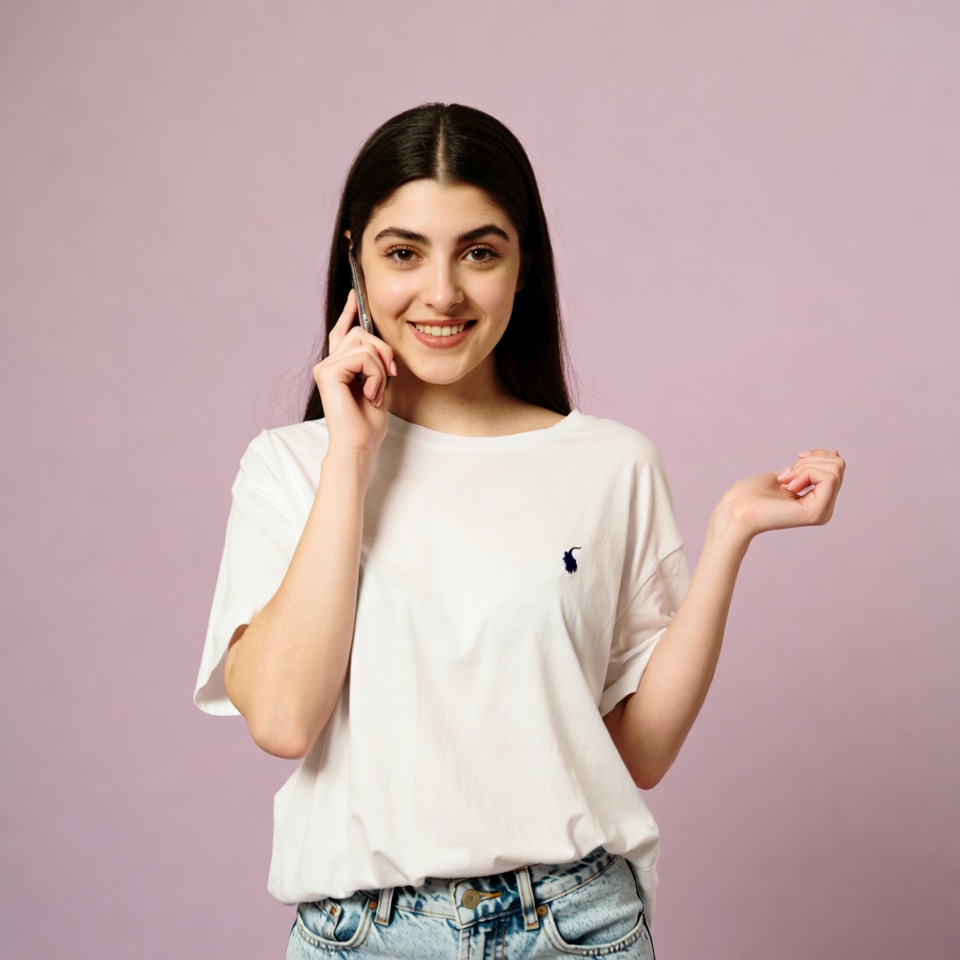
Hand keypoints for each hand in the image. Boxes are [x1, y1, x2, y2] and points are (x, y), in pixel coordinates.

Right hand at [312, 290, 397, 455]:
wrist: (359, 445)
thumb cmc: (368, 424)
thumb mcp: (378, 385)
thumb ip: (376, 362)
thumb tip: (381, 343)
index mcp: (339, 366)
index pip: (342, 332)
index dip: (349, 312)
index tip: (356, 294)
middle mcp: (328, 364)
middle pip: (361, 333)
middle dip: (383, 352)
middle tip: (390, 376)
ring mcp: (325, 367)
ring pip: (365, 344)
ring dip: (381, 368)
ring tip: (375, 392)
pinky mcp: (327, 372)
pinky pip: (364, 358)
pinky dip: (376, 376)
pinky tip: (370, 395)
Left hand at [713, 449, 845, 542]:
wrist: (735, 511)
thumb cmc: (751, 494)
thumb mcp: (786, 474)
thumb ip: (808, 469)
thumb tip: (833, 453)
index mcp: (818, 501)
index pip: (836, 467)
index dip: (816, 456)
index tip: (795, 461)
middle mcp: (824, 508)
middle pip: (838, 465)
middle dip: (810, 460)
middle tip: (786, 475)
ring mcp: (822, 512)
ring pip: (835, 469)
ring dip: (805, 466)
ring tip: (786, 481)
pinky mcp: (816, 512)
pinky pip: (828, 478)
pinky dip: (806, 473)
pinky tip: (789, 486)